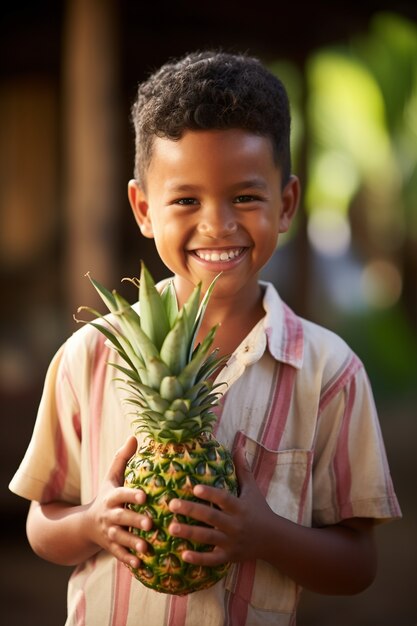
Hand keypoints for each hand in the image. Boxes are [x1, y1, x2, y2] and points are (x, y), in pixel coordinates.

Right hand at [86, 436, 151, 567]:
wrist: (86, 524)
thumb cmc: (107, 496)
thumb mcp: (111, 477)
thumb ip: (122, 458)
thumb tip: (134, 436)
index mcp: (112, 496)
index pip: (121, 494)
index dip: (132, 495)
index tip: (144, 496)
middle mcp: (110, 515)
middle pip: (122, 518)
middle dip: (135, 520)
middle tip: (151, 523)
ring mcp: (109, 532)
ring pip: (120, 538)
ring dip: (133, 543)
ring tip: (146, 547)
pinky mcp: (111, 547)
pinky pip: (119, 555)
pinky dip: (128, 560)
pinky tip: (141, 565)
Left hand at [167, 446, 272, 566]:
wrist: (273, 540)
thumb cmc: (259, 510)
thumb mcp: (252, 489)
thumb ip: (243, 468)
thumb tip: (240, 444)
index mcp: (239, 506)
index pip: (223, 498)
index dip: (210, 493)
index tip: (194, 488)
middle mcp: (235, 524)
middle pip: (211, 517)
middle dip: (191, 511)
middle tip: (171, 504)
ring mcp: (231, 542)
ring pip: (207, 538)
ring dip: (189, 533)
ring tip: (171, 528)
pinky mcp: (228, 556)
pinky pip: (212, 560)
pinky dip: (198, 559)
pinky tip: (182, 555)